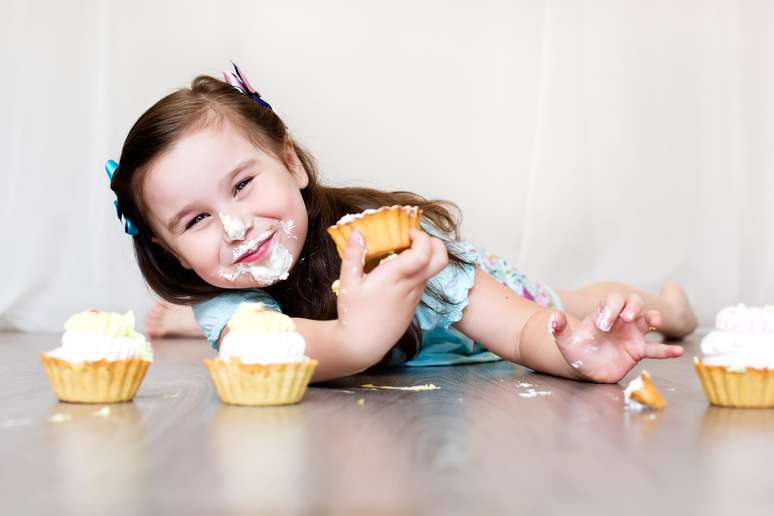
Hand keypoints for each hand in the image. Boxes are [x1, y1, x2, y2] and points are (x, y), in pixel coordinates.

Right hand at [335, 228, 447, 364]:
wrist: (363, 345)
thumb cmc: (353, 314)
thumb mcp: (348, 283)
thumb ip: (353, 256)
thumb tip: (358, 233)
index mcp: (395, 277)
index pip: (424, 252)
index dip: (421, 237)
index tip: (408, 233)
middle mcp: (410, 286)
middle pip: (441, 260)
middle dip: (435, 243)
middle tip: (416, 239)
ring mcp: (415, 296)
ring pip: (432, 271)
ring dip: (426, 257)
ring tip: (403, 254)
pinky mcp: (414, 305)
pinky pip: (423, 282)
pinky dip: (419, 271)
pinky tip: (400, 272)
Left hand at [549, 293, 683, 382]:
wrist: (584, 367)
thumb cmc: (576, 350)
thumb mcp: (564, 341)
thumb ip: (559, 329)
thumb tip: (553, 317)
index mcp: (603, 314)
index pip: (611, 302)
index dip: (610, 308)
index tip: (603, 324)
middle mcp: (620, 321)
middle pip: (632, 303)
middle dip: (632, 306)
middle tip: (628, 317)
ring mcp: (631, 334)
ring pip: (647, 320)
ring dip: (653, 317)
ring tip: (655, 321)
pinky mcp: (637, 351)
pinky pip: (655, 349)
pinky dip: (667, 351)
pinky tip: (678, 352)